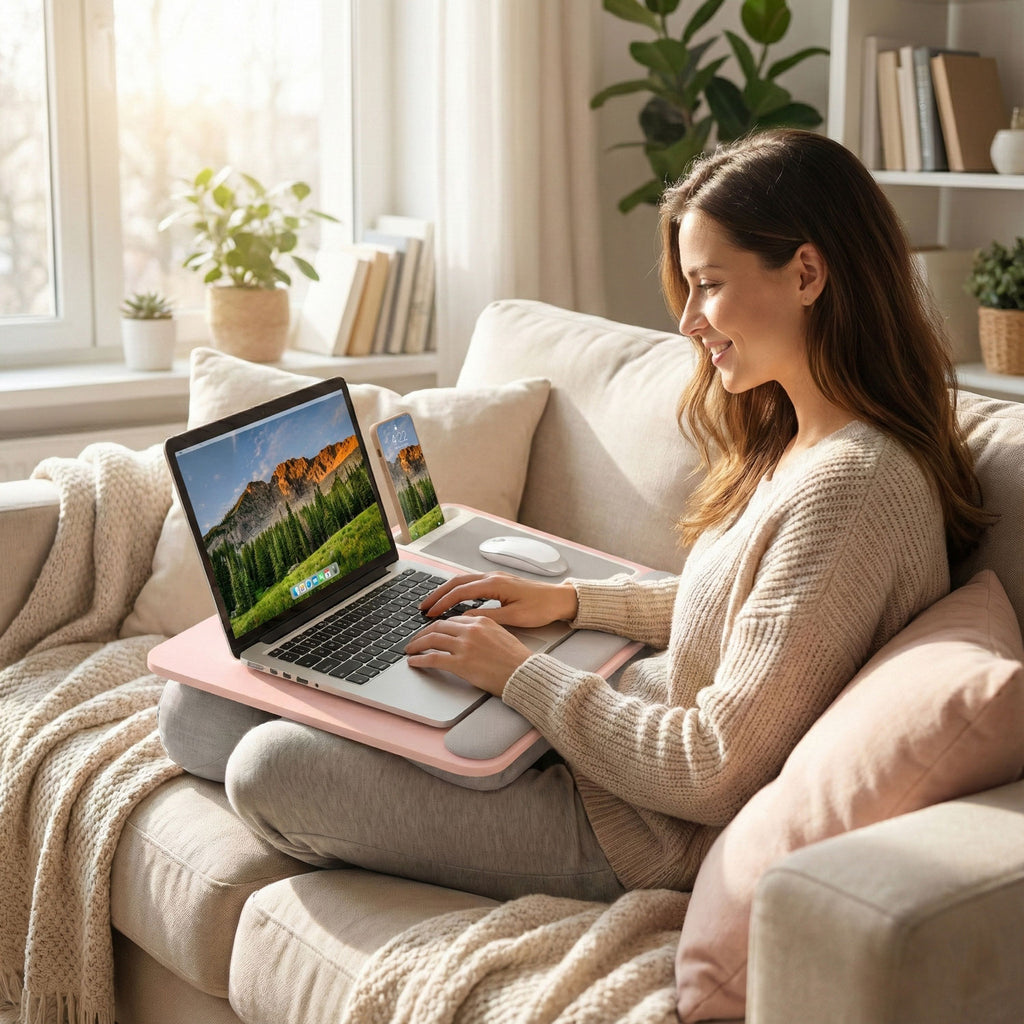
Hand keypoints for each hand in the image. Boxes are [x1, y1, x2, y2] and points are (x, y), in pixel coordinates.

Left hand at [405, 615, 532, 696]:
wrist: (524, 674)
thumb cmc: (517, 659)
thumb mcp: (501, 634)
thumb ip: (483, 631)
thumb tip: (467, 635)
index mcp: (481, 621)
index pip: (452, 620)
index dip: (437, 625)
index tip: (431, 631)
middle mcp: (471, 630)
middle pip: (438, 627)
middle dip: (422, 633)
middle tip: (415, 640)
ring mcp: (464, 646)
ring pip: (431, 640)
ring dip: (417, 644)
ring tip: (410, 650)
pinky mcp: (460, 664)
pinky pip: (432, 658)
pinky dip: (419, 659)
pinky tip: (414, 661)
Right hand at [419, 572, 578, 628]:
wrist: (559, 599)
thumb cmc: (541, 608)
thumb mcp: (514, 617)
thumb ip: (488, 617)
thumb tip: (465, 620)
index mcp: (494, 584)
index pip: (460, 591)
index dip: (442, 602)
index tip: (430, 613)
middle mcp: (492, 577)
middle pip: (457, 582)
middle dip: (437, 594)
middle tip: (423, 607)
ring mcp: (495, 578)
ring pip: (463, 581)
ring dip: (446, 591)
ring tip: (434, 604)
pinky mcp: (498, 582)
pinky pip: (472, 584)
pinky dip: (458, 591)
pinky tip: (454, 601)